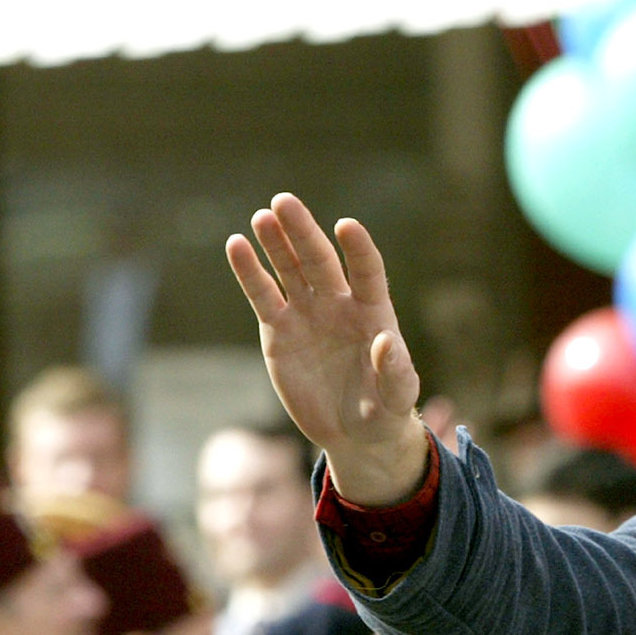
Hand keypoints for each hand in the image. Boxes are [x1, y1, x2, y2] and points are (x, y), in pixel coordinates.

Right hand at [225, 194, 428, 502]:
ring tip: (262, 217)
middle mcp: (338, 303)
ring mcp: (307, 313)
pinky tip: (237, 245)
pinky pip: (263, 295)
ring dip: (275, 242)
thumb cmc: (385, 411)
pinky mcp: (279, 330)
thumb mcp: (398, 396)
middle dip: (303, 231)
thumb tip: (386, 341)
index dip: (358, 249)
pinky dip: (250, 271)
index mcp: (373, 312)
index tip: (346, 226)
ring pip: (288, 269)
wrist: (354, 433)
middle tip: (284, 202)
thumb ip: (395, 370)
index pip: (366, 270)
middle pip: (319, 260)